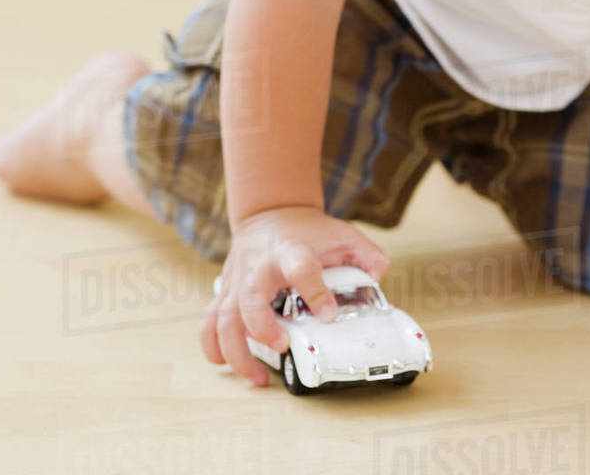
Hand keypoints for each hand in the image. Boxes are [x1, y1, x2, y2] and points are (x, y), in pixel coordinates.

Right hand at [199, 205, 390, 386]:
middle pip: (250, 298)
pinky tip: (226, 365)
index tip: (329, 315)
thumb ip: (365, 254)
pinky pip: (208, 322)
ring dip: (236, 350)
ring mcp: (238, 280)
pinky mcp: (225, 292)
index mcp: (291, 251)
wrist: (270, 212)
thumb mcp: (341, 234)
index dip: (315, 291)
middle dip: (262, 327)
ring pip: (223, 318)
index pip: (301, 268)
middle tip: (284, 346)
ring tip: (257, 377)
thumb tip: (380, 273)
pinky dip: (211, 347)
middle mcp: (259, 267)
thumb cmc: (306, 231)